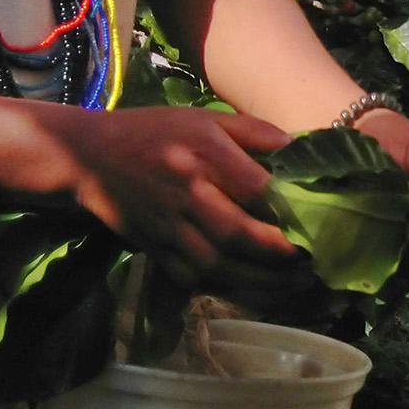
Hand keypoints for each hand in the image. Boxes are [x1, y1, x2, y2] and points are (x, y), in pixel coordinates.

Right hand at [40, 104, 300, 275]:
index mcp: (204, 155)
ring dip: (261, 282)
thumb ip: (255, 132)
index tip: (321, 223)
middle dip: (281, 255)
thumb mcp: (206, 118)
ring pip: (218, 265)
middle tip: (315, 262)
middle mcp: (187, 193)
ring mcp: (168, 226)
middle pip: (239, 235)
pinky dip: (229, 289)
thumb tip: (301, 150)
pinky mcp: (155, 250)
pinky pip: (195, 278)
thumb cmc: (155, 132)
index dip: (291, 212)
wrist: (87, 157)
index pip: (256, 190)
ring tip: (297, 284)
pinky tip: (258, 291)